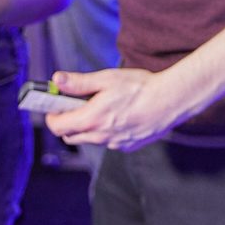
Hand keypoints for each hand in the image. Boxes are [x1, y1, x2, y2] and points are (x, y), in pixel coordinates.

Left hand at [46, 68, 190, 151]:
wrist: (171, 101)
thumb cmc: (141, 88)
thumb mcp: (108, 79)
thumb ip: (80, 82)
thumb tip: (57, 80)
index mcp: (91, 119)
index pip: (57, 126)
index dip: (52, 115)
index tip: (55, 105)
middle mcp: (100, 136)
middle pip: (70, 136)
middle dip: (68, 122)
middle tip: (77, 104)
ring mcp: (114, 143)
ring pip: (89, 139)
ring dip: (88, 127)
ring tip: (103, 108)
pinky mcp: (127, 146)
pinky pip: (108, 141)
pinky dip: (106, 131)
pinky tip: (120, 116)